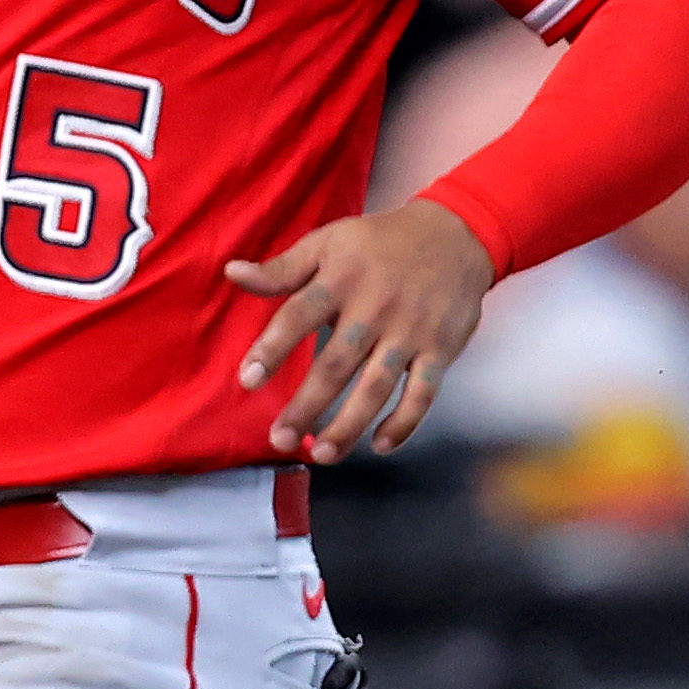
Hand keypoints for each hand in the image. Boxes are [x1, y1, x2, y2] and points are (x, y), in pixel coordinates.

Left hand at [224, 201, 491, 461]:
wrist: (457, 234)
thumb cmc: (380, 243)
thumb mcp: (329, 242)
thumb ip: (282, 268)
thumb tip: (231, 273)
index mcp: (341, 278)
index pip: (299, 315)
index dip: (272, 348)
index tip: (247, 381)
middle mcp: (375, 307)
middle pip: (336, 364)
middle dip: (306, 405)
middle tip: (279, 439)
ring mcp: (411, 331)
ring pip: (377, 386)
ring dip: (349, 425)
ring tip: (321, 454)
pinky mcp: (441, 348)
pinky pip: (424, 393)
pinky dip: (405, 422)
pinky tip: (380, 445)